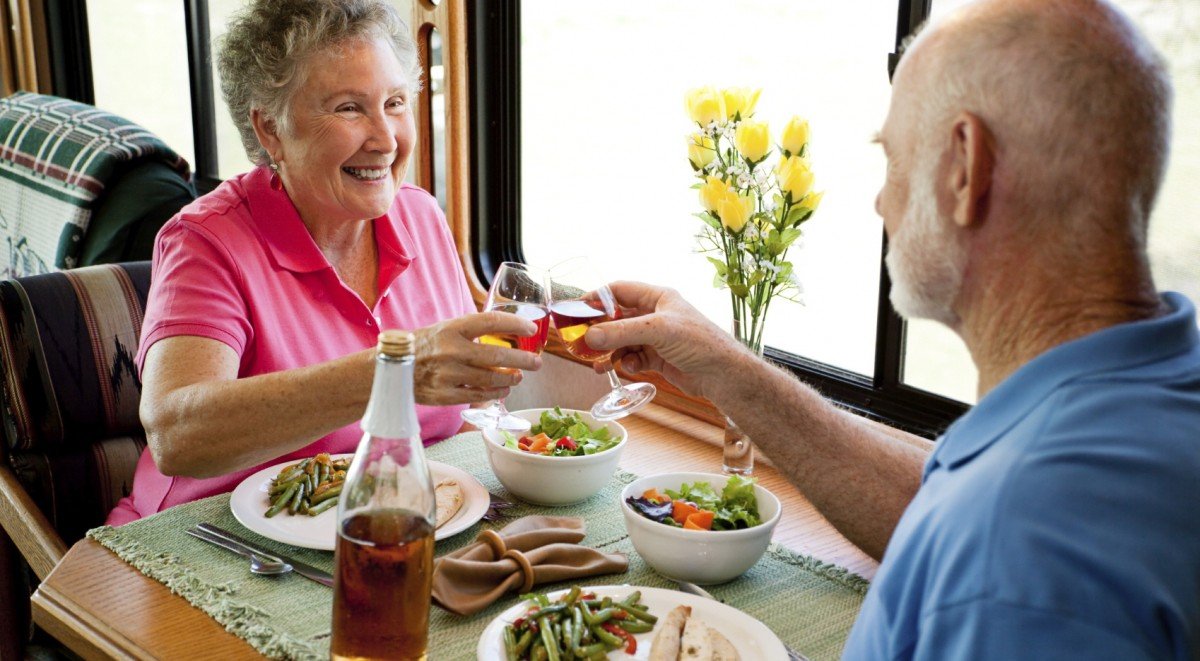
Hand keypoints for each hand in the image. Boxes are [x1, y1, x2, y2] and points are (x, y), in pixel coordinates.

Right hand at [411, 311, 541, 404]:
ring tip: (518, 377)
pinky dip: (494, 394)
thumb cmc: (424, 346)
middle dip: (522, 360)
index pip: (491, 322)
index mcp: (452, 328)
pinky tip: (502, 391)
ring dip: (510, 379)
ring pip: (490, 379)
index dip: (515, 325)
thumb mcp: (445, 329)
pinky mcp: (444, 395)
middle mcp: (451, 350)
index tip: (531, 328)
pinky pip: (477, 396)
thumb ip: (471, 331)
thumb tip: (507, 331)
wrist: (391, 369)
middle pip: (497, 355)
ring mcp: (448, 374)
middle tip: (537, 363)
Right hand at [583, 281, 746, 398]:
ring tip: (598, 363)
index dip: (597, 299)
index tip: (577, 310)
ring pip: (622, 341)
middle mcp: (655, 315)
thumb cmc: (700, 342)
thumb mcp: (658, 330)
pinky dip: (626, 363)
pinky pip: (632, 358)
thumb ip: (622, 332)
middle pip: (617, 318)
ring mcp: (656, 338)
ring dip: (609, 351)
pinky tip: (628, 368)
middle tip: (581, 341)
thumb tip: (590, 335)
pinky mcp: (658, 358)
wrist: (723, 374)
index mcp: (658, 297)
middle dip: (600, 330)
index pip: (619, 291)